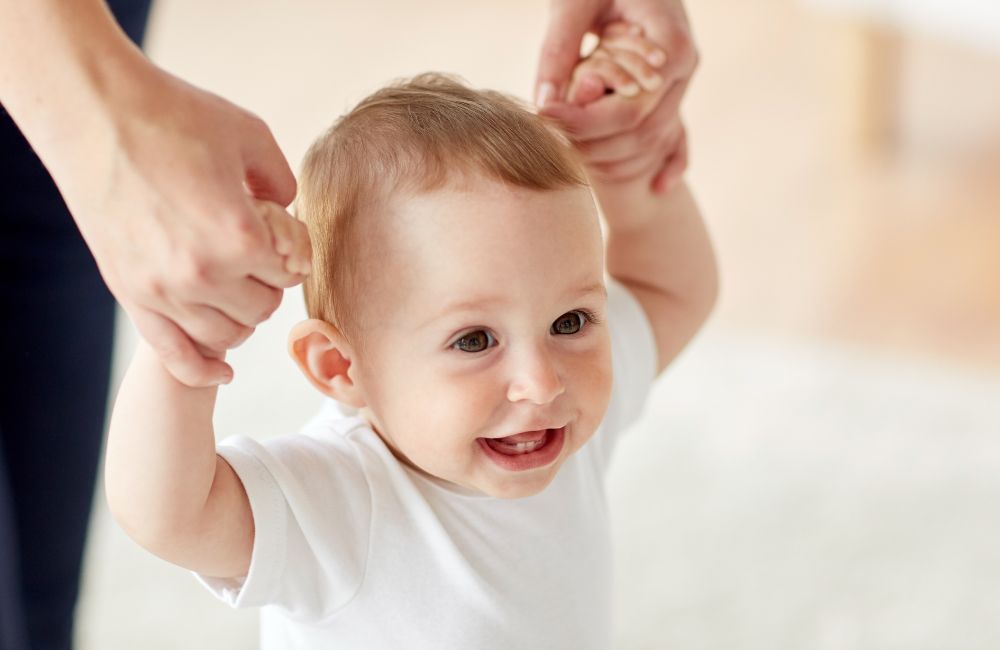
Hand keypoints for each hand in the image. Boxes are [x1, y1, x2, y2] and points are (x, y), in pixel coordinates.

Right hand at [54, 59, 310, 386]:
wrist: (94, 113)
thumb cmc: (171, 116)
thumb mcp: (249, 136)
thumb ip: (281, 181)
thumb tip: (288, 210)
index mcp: (239, 236)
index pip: (289, 273)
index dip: (291, 256)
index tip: (282, 240)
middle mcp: (202, 273)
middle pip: (260, 309)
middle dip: (267, 286)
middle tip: (260, 262)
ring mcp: (161, 290)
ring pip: (225, 336)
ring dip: (240, 319)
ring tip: (238, 293)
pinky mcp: (130, 294)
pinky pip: (173, 353)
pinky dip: (201, 369)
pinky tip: (223, 372)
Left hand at [535, 0, 696, 192]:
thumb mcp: (576, 0)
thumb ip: (559, 47)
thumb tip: (543, 104)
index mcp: (670, 46)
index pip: (630, 107)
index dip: (585, 121)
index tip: (545, 117)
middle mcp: (682, 71)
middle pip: (641, 131)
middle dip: (593, 143)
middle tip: (549, 137)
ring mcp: (681, 84)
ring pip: (653, 141)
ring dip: (612, 157)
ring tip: (568, 151)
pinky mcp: (673, 92)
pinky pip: (681, 138)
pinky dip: (672, 165)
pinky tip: (658, 189)